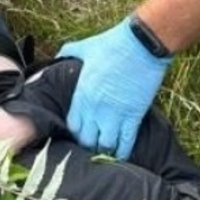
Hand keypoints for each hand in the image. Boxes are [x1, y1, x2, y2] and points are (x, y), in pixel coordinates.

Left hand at [57, 16, 171, 160]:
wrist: (142, 44)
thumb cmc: (113, 43)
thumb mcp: (86, 47)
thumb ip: (69, 52)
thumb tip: (58, 55)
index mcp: (82, 93)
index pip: (72, 125)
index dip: (76, 132)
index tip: (81, 133)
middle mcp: (95, 108)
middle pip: (86, 139)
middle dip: (88, 145)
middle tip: (93, 147)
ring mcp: (115, 114)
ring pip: (105, 145)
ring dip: (105, 151)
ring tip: (107, 153)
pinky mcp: (133, 116)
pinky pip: (126, 143)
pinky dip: (123, 152)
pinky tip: (122, 156)